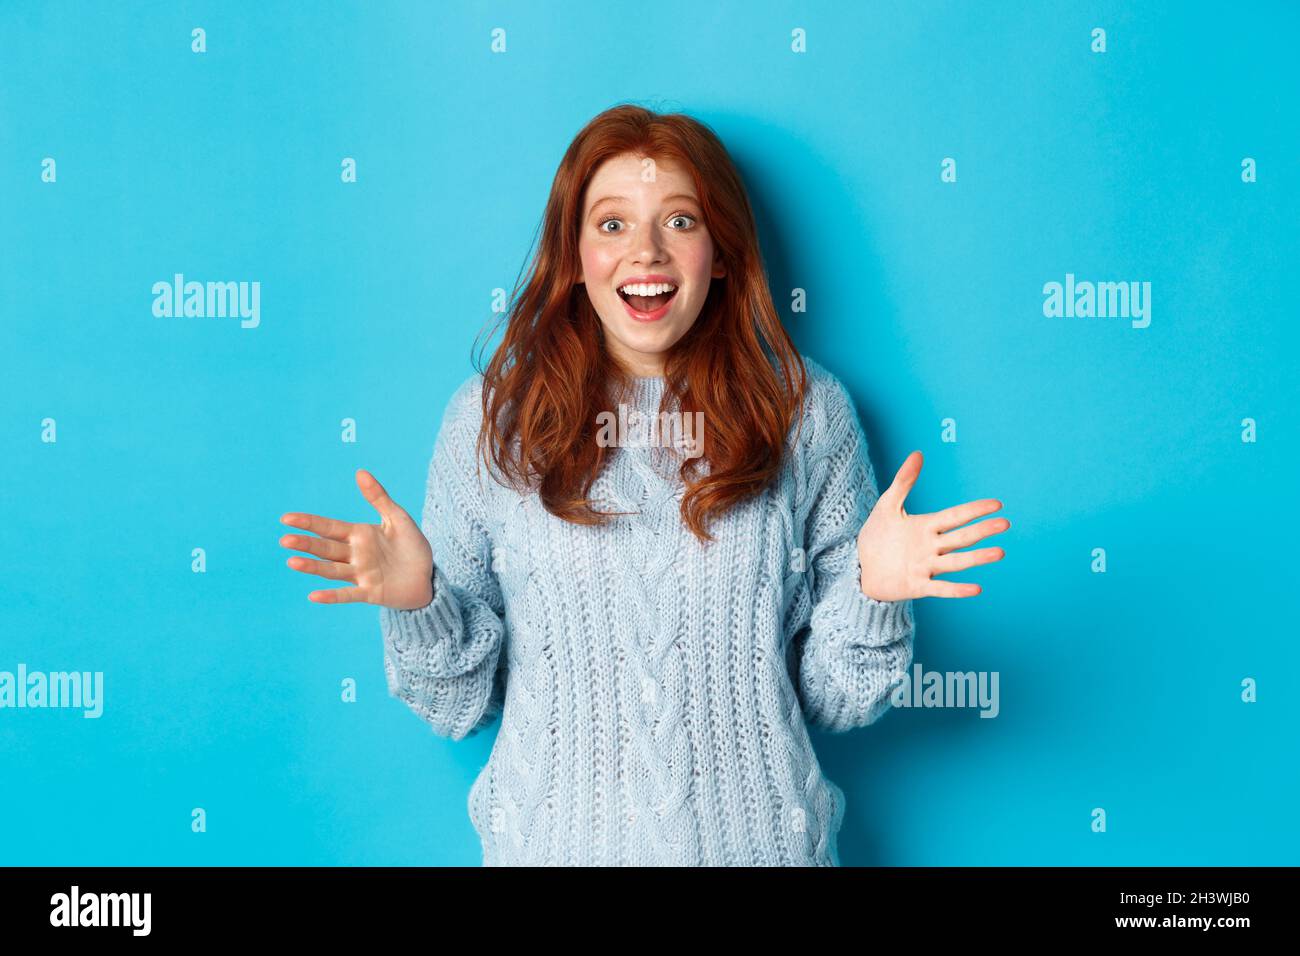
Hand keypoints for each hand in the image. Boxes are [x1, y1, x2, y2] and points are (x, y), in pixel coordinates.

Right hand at [279, 469, 433, 608]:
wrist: (427, 577)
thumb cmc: (411, 546)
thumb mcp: (397, 518)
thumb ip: (378, 497)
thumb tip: (360, 471)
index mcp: (359, 535)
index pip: (329, 527)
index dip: (309, 523)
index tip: (286, 518)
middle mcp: (355, 555)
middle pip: (326, 548)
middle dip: (306, 544)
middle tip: (284, 540)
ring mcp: (361, 575)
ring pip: (333, 570)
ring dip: (313, 567)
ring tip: (293, 562)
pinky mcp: (371, 593)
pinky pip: (349, 594)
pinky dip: (333, 596)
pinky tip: (314, 596)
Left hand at [857, 450, 1009, 600]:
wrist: (861, 566)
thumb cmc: (877, 536)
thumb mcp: (887, 505)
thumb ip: (903, 481)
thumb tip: (918, 453)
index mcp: (927, 527)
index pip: (956, 516)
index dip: (974, 510)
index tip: (997, 504)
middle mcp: (931, 547)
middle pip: (961, 537)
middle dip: (983, 530)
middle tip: (1005, 524)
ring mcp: (926, 567)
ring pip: (956, 562)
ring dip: (977, 558)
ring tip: (999, 552)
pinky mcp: (917, 586)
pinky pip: (940, 588)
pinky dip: (957, 589)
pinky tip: (976, 588)